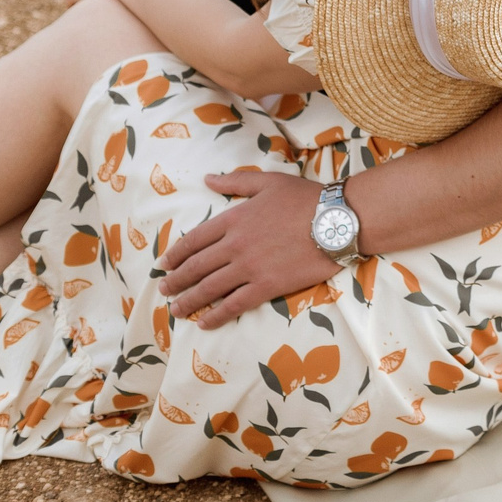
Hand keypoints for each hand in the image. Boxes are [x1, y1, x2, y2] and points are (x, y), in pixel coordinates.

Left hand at [160, 170, 332, 326]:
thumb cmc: (306, 198)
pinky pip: (234, 305)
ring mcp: (249, 267)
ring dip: (189, 301)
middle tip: (165, 290)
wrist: (338, 220)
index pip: (194, 240)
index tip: (164, 264)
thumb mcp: (268, 182)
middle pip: (196, 267)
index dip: (175, 254)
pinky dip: (216, 316)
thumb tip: (207, 179)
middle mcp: (235, 245)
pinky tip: (204, 322)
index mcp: (233, 218)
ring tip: (177, 310)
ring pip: (209, 288)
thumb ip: (235, 182)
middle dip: (176, 281)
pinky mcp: (267, 286)